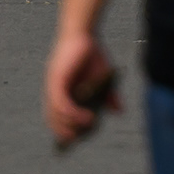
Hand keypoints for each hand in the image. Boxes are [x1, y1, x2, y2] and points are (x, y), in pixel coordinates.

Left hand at [46, 30, 120, 147]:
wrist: (83, 32)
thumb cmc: (90, 53)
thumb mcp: (103, 78)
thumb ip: (109, 95)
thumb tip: (120, 111)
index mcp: (61, 93)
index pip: (58, 119)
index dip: (66, 131)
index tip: (78, 140)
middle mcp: (53, 92)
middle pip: (54, 120)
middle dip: (65, 133)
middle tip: (81, 139)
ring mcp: (53, 87)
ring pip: (55, 115)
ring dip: (71, 124)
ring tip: (89, 124)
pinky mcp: (56, 80)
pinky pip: (61, 103)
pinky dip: (72, 113)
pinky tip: (87, 116)